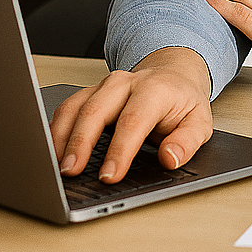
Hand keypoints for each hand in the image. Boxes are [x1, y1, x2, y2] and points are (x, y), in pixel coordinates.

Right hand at [49, 46, 212, 182]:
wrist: (173, 75)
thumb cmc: (182, 102)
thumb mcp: (199, 121)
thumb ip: (187, 141)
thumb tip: (170, 159)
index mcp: (154, 89)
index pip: (134, 120)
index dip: (120, 150)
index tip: (109, 175)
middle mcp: (125, 83)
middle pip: (96, 110)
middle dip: (80, 142)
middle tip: (70, 173)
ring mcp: (104, 86)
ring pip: (74, 107)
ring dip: (61, 138)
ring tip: (54, 167)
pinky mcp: (89, 94)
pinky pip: (66, 109)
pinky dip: (55, 132)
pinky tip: (52, 153)